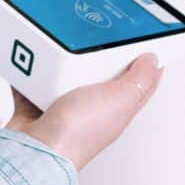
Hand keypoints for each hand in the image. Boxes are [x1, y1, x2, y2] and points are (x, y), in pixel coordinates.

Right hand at [6, 53, 162, 170]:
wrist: (35, 148)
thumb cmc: (77, 134)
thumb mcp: (121, 99)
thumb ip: (140, 80)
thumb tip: (154, 61)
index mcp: (117, 108)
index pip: (139, 82)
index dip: (145, 61)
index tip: (144, 41)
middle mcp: (92, 107)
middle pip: (101, 72)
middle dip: (99, 53)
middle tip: (96, 37)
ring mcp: (63, 104)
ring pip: (66, 71)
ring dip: (62, 57)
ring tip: (61, 44)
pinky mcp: (36, 101)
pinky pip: (34, 77)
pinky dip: (31, 66)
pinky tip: (32, 56)